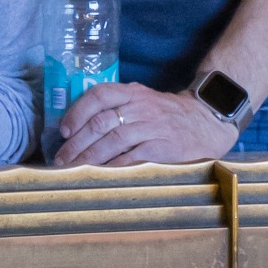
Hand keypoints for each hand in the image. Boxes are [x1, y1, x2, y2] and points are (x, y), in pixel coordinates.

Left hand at [56, 79, 237, 166]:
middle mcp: (141, 107)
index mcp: (132, 93)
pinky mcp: (162, 147)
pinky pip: (132, 157)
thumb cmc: (166, 114)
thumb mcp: (142, 101)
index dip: (77, 112)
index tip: (63, 130)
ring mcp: (152, 127)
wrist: (205, 122)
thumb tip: (79, 126)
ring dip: (89, 157)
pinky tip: (100, 174)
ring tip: (74, 169)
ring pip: (113, 140)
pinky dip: (113, 166)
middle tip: (62, 158)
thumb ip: (117, 107)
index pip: (99, 95)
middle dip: (76, 143)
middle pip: (101, 122)